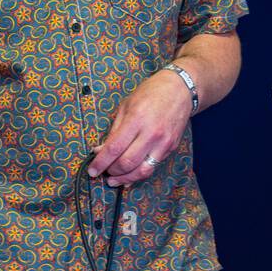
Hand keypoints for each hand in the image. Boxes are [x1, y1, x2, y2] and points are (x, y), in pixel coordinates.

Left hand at [87, 67, 192, 186]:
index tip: (92, 170)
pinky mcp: (171, 148)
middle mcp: (151, 133)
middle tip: (102, 172)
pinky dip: (138, 174)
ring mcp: (163, 142)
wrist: (179, 90)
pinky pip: (152, 167)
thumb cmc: (150, 94)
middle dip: (111, 171)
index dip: (100, 162)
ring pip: (142, 171)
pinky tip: (129, 175)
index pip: (114, 148)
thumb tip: (100, 150)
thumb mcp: (126, 106)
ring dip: (125, 179)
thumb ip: (114, 130)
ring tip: (114, 180)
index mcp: (136, 119)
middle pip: (127, 163)